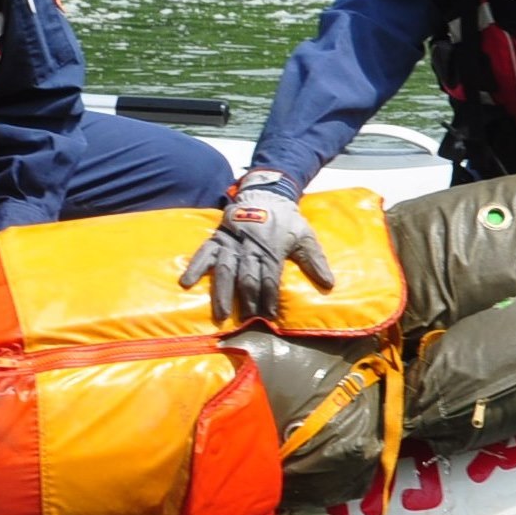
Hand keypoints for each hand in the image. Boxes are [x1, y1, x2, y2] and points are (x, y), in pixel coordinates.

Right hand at [179, 171, 335, 321]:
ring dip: (222, 292)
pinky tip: (186, 282)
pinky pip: (204, 252)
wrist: (266, 193)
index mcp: (271, 248)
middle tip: (247, 321)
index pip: (269, 277)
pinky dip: (195, 266)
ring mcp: (231, 242)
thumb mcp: (305, 235)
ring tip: (220, 314)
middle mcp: (249, 247)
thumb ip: (315, 260)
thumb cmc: (286, 219)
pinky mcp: (217, 237)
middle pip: (247, 277)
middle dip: (247, 300)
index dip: (269, 297)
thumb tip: (329, 284)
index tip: (269, 317)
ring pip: (225, 269)